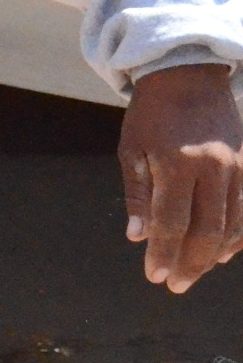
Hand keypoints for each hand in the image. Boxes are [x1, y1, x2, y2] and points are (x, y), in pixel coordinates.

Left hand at [121, 61, 242, 292]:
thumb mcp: (131, 149)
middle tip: (175, 285)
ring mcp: (237, 167)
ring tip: (194, 272)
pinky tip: (222, 252)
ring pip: (232, 225)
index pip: (170, 222)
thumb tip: (137, 237)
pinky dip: (236, 236)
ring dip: (213, 255)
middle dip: (190, 263)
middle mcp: (212, 168)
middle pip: (206, 231)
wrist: (189, 77)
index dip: (162, 252)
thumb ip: (137, 194)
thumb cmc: (151, 115)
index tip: (154, 276)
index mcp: (176, 163)